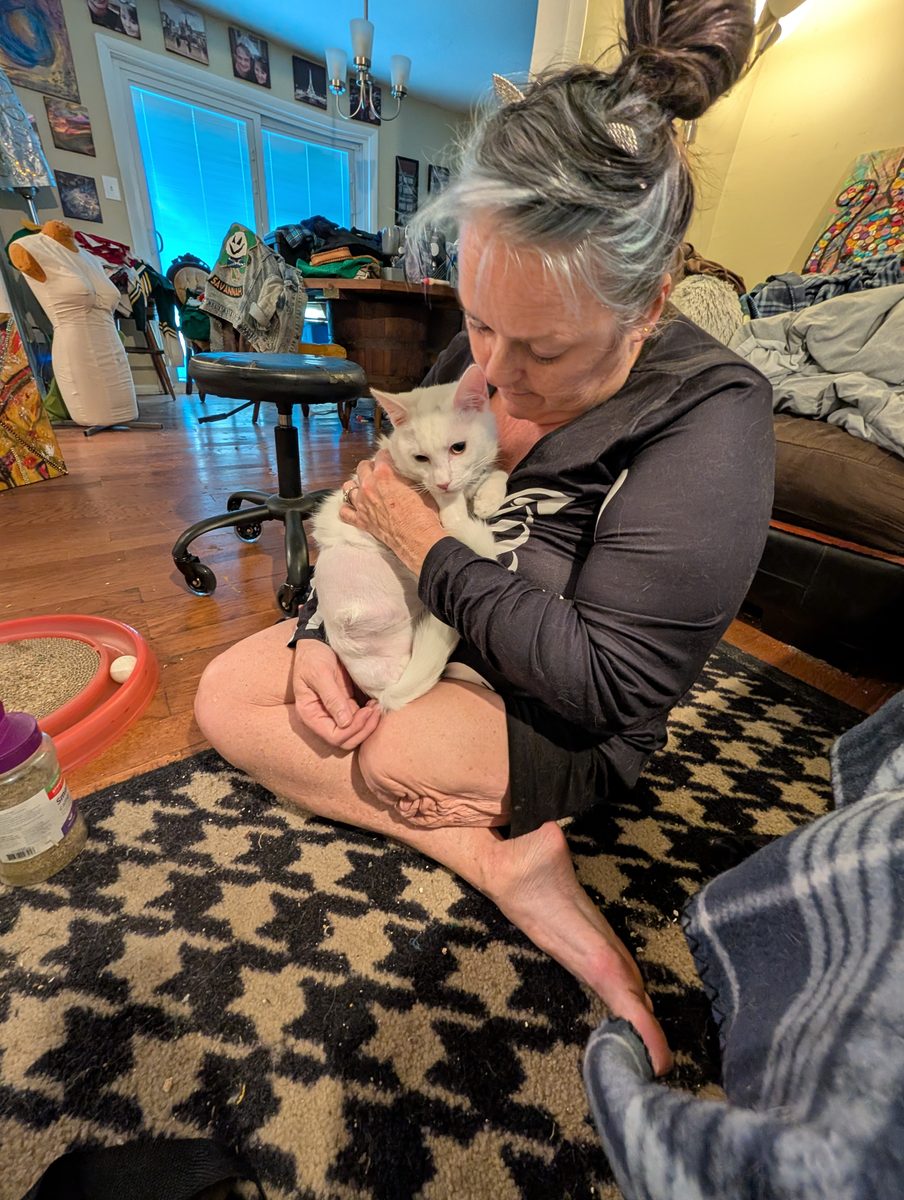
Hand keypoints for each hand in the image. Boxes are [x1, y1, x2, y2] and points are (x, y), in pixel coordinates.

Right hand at [292, 640, 380, 749]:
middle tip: (376, 712)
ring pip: (354, 731)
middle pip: (345, 739)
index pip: (333, 736)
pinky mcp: (345, 705)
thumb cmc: (313, 656)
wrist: (318, 642)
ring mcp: (334, 713)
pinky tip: (375, 704)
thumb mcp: (320, 674)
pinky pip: (358, 719)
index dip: (352, 729)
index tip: (366, 712)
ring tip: (377, 707)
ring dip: (368, 723)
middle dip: (363, 729)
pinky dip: (368, 716)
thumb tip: (345, 722)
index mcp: (310, 714)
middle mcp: (321, 718)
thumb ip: (332, 698)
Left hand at [340, 452, 445, 574]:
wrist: (418, 539)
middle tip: (379, 473)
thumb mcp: (420, 488)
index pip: (381, 455)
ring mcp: (362, 504)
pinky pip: (344, 512)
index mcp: (384, 474)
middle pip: (362, 467)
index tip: (391, 459)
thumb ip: (407, 477)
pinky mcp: (361, 521)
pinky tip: (354, 507)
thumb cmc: (423, 514)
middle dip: (371, 467)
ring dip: (356, 485)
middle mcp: (369, 486)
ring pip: (348, 487)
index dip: (387, 456)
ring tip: (365, 487)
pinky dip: (347, 508)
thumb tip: (406, 473)